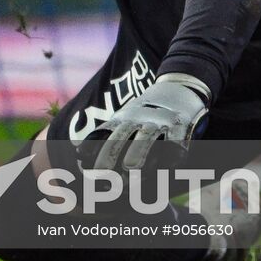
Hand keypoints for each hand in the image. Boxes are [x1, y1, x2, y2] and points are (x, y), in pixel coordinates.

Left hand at [90, 73, 209, 171]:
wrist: (179, 87)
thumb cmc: (146, 113)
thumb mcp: (124, 119)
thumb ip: (105, 136)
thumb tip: (79, 156)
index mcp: (122, 119)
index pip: (103, 133)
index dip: (92, 148)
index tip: (81, 164)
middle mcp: (138, 119)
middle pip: (121, 136)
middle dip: (110, 153)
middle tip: (102, 172)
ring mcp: (160, 121)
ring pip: (146, 136)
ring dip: (138, 152)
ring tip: (130, 169)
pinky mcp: (181, 124)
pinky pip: (175, 138)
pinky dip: (172, 151)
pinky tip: (168, 166)